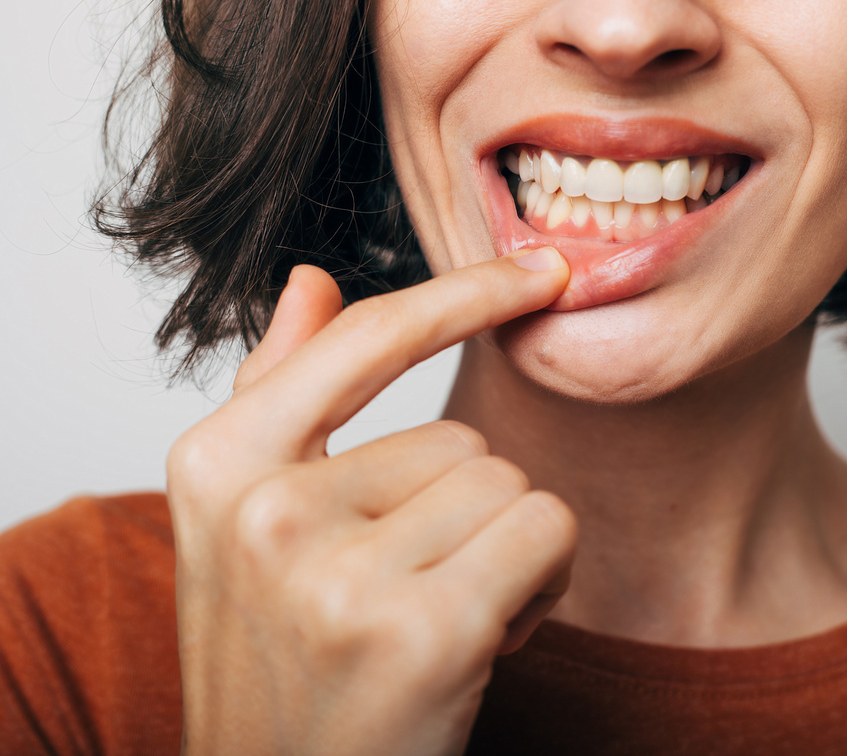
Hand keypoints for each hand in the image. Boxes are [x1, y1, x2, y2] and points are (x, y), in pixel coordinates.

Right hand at [166, 249, 575, 755]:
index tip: (535, 271)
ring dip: (502, 552)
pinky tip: (483, 641)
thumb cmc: (282, 660)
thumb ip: (275, 392)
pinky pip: (546, 531)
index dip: (463, 295)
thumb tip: (309, 280)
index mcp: (216, 465)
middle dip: (464, 514)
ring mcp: (340, 573)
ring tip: (436, 619)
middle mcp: (267, 511)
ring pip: (509, 486)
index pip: (364, 340)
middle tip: (410, 592)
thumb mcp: (245, 523)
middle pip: (462, 437)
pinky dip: (541, 583)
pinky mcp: (424, 629)